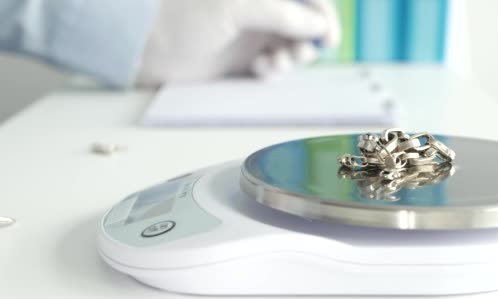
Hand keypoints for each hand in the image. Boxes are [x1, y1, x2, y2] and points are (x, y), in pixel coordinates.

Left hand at [137, 0, 340, 85]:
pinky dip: (275, 69)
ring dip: (291, 56)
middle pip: (303, 21)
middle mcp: (259, 6)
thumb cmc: (182, 13)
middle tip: (297, 54)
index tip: (328, 38)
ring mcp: (252, 31)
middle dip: (307, 39)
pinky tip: (262, 69)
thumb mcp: (236, 6)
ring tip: (274, 63)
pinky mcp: (243, 57)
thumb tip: (318, 26)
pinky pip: (274, 64)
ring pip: (291, 45)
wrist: (145, 45)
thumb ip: (282, 14)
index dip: (322, 14)